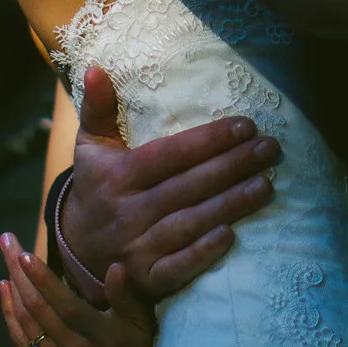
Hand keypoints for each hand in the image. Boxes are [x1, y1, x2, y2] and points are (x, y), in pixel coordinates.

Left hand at [0, 232, 154, 346]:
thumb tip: (115, 266)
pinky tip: (5, 291)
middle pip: (40, 312)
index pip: (67, 308)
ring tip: (5, 259)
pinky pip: (23, 345)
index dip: (44, 282)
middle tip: (7, 242)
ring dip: (13, 291)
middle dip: (20, 274)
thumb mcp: (141, 323)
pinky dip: (10, 317)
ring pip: (28, 326)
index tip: (24, 255)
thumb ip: (125, 296)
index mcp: (104, 340)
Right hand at [58, 65, 278, 303]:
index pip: (169, 155)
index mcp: (117, 176)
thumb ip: (97, 108)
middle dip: (231, 166)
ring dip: (229, 205)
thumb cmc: (98, 186)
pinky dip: (202, 254)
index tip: (245, 125)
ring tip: (266, 185)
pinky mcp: (145, 278)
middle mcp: (127, 212)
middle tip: (270, 149)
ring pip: (188, 224)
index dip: (208, 140)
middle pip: (186, 187)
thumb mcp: (90, 146)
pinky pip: (176, 268)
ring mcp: (136, 248)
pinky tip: (232, 236)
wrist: (77, 247)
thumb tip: (97, 68)